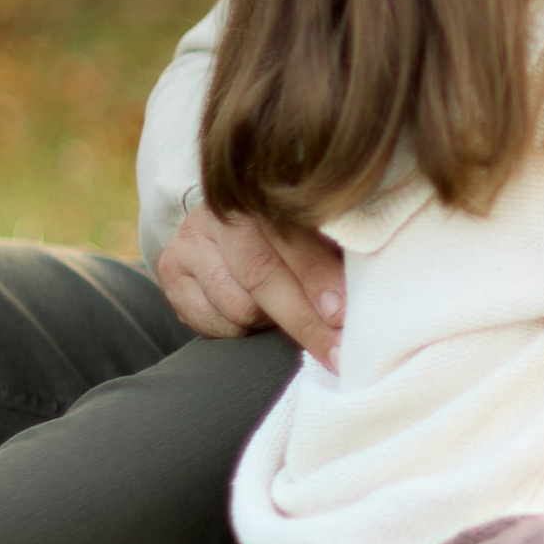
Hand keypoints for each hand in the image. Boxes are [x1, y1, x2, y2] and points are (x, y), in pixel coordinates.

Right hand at [156, 203, 345, 363]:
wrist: (225, 223)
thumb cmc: (287, 231)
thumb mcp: (314, 228)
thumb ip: (335, 249)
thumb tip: (372, 291)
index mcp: (266, 191)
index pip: (293, 236)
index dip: (318, 276)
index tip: (342, 315)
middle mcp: (223, 211)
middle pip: (262, 275)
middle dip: (304, 320)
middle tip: (335, 352)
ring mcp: (191, 239)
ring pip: (237, 305)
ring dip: (270, 323)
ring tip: (286, 314)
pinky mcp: (171, 269)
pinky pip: (210, 321)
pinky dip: (239, 329)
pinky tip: (253, 315)